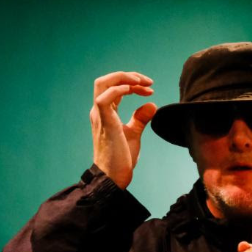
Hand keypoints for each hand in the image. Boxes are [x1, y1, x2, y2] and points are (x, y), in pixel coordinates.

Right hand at [90, 71, 156, 188]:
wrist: (114, 176)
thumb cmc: (121, 158)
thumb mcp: (134, 134)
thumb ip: (140, 119)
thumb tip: (152, 105)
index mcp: (105, 112)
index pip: (114, 88)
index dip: (132, 84)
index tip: (150, 89)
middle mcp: (99, 111)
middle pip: (105, 81)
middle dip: (127, 75)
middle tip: (147, 81)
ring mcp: (100, 116)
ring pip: (102, 84)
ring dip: (123, 78)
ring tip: (142, 83)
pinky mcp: (104, 123)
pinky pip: (104, 98)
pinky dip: (119, 90)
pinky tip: (134, 91)